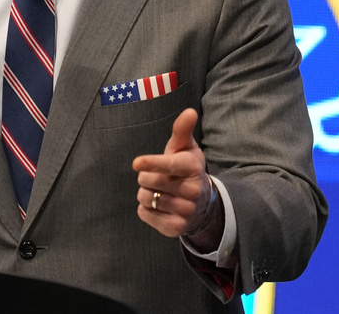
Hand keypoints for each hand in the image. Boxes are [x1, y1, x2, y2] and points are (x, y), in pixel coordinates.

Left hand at [132, 108, 219, 246]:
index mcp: (192, 167)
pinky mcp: (176, 228)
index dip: (152, 163)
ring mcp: (185, 211)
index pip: (169, 165)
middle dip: (146, 176)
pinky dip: (146, 209)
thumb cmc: (185, 168)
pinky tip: (159, 205)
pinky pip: (145, 214)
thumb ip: (182, 130)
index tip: (136, 163)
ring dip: (146, 193)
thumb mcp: (184, 148)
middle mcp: (192, 190)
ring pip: (146, 198)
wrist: (202, 203)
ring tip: (160, 191)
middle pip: (149, 181)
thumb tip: (190, 111)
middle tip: (156, 177)